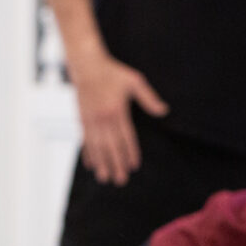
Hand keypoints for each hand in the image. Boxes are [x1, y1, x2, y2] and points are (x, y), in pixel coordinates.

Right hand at [70, 51, 168, 185]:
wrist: (86, 66)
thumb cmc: (113, 73)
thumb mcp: (134, 81)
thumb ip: (148, 98)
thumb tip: (164, 111)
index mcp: (117, 110)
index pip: (125, 137)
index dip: (130, 152)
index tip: (133, 166)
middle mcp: (103, 118)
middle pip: (110, 146)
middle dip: (116, 164)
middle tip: (121, 180)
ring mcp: (90, 120)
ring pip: (97, 147)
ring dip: (101, 164)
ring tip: (105, 178)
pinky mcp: (82, 120)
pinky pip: (85, 141)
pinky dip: (88, 154)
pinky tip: (91, 165)